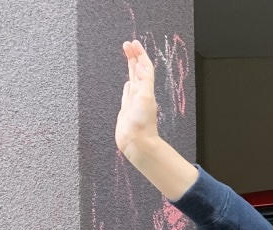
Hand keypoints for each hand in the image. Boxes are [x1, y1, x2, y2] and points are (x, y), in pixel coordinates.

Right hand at [116, 40, 160, 154]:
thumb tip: (141, 66)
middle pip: (138, 71)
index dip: (140, 55)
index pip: (144, 68)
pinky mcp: (127, 109)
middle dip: (133, 56)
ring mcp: (133, 101)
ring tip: (128, 56)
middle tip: (127, 44)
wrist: (136, 143)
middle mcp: (140, 94)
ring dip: (131, 67)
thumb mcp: (145, 99)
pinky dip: (128, 85)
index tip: (134, 43)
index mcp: (145, 90)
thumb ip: (144, 82)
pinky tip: (128, 82)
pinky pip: (128, 93)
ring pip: (133, 79)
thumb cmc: (142, 124)